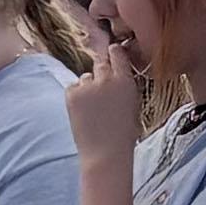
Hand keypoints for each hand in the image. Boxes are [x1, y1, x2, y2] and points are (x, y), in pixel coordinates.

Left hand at [63, 1, 151, 160]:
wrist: (106, 152)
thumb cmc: (124, 133)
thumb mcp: (134, 103)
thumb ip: (125, 85)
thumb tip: (118, 73)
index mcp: (125, 80)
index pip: (117, 54)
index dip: (114, 53)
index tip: (112, 51)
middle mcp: (106, 78)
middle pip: (100, 63)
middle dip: (101, 72)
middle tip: (101, 88)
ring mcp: (87, 85)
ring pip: (85, 77)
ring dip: (88, 86)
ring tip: (93, 108)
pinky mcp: (71, 93)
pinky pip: (73, 87)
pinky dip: (76, 95)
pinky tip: (83, 110)